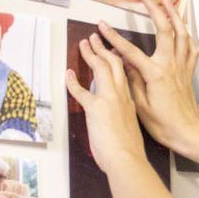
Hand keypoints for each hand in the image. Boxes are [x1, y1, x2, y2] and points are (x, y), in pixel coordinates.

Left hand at [65, 34, 146, 173]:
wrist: (127, 159)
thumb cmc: (130, 151)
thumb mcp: (129, 129)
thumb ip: (122, 119)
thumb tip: (115, 121)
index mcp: (131, 101)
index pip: (125, 74)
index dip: (118, 60)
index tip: (114, 51)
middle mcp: (122, 96)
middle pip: (114, 64)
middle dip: (104, 49)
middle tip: (96, 38)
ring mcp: (110, 99)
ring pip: (102, 68)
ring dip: (91, 54)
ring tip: (84, 43)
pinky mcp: (96, 107)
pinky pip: (81, 90)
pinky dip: (72, 81)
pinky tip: (67, 73)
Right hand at [99, 0, 198, 151]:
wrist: (187, 133)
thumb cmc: (162, 124)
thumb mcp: (140, 105)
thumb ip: (131, 80)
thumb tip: (122, 62)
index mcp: (155, 74)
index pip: (130, 50)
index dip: (113, 37)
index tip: (100, 25)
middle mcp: (171, 65)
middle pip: (164, 29)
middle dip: (155, 8)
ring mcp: (182, 67)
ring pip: (181, 33)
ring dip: (174, 14)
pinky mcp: (188, 72)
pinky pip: (190, 47)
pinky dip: (186, 33)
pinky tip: (182, 27)